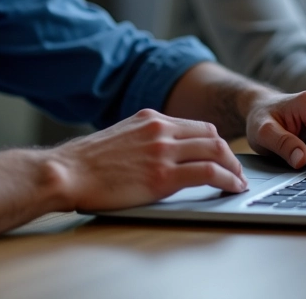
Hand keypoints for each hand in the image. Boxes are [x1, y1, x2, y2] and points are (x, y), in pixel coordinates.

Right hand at [48, 109, 247, 211]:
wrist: (67, 171)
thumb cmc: (87, 162)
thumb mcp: (120, 136)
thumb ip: (144, 138)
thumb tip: (161, 152)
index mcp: (150, 118)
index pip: (195, 125)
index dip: (214, 141)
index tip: (221, 155)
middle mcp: (160, 129)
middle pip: (210, 135)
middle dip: (228, 153)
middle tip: (235, 169)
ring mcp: (162, 151)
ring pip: (215, 150)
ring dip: (233, 167)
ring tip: (238, 180)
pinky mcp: (162, 176)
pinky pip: (207, 172)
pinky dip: (226, 178)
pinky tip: (231, 187)